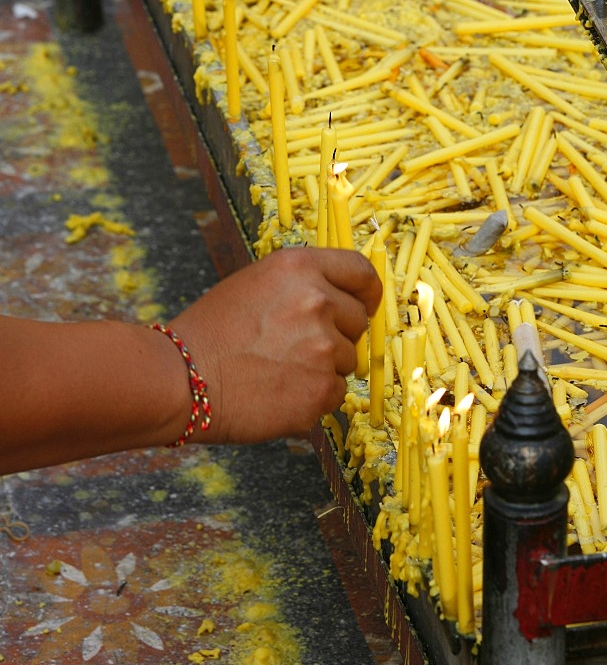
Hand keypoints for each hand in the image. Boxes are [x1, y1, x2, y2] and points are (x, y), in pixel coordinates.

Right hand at [171, 246, 381, 442]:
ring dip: (322, 368)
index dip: (368, 292)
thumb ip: (301, 287)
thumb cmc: (210, 333)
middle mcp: (317, 301)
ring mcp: (322, 347)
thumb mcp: (254, 285)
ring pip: (346, 360)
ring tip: (277, 370)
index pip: (361, 271)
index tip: (366, 304)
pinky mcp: (321, 389)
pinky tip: (279, 393)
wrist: (181, 379)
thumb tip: (340, 301)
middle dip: (336, 335)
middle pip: (358, 320)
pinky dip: (314, 397)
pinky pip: (336, 393)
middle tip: (294, 348)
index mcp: (299, 267)